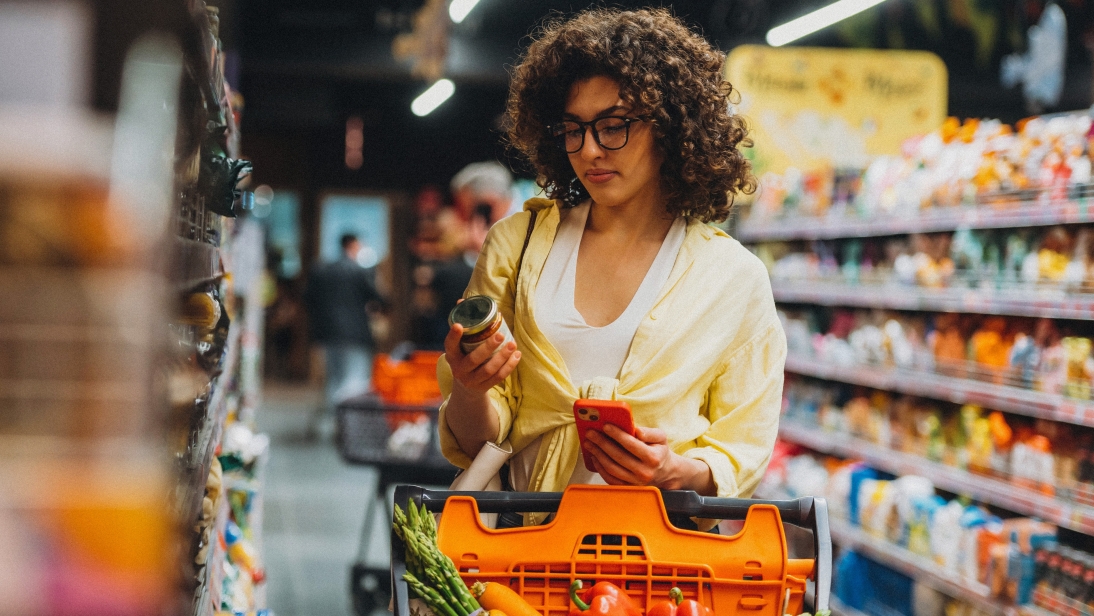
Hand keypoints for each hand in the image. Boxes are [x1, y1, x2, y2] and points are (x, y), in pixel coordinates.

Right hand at [444, 322, 520, 394]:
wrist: (466, 388)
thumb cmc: (465, 357)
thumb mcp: (460, 346)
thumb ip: (464, 326)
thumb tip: (462, 300)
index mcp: (452, 356)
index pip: (450, 346)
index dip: (454, 336)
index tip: (459, 325)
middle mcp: (459, 370)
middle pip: (474, 359)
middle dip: (488, 347)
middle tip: (501, 335)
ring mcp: (471, 380)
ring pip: (488, 370)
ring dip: (502, 357)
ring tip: (512, 344)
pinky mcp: (483, 387)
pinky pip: (498, 377)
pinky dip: (509, 366)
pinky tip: (516, 355)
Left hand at [583, 425, 715, 493]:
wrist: (665, 472)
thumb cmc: (659, 452)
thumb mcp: (661, 438)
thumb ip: (649, 432)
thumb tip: (635, 429)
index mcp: (653, 458)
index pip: (632, 445)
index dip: (617, 435)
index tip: (605, 426)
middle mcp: (644, 472)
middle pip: (618, 456)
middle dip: (601, 443)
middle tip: (590, 433)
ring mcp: (635, 482)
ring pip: (611, 468)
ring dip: (598, 454)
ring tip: (589, 443)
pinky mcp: (627, 487)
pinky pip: (610, 478)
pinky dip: (600, 467)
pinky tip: (594, 456)